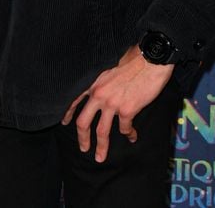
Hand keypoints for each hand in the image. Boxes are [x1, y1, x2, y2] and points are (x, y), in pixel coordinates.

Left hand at [61, 45, 173, 162]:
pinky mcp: (127, 110)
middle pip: (83, 122)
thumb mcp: (108, 64)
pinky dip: (129, 134)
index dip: (67, 113)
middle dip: (82, 138)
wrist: (149, 58)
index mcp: (92, 81)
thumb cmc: (131, 57)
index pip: (74, 100)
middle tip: (84, 148)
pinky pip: (124, 128)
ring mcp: (112, 103)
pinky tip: (132, 137)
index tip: (65, 122)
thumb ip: (101, 78)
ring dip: (101, 146)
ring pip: (102, 131)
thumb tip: (100, 87)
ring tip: (100, 157)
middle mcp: (98, 94)